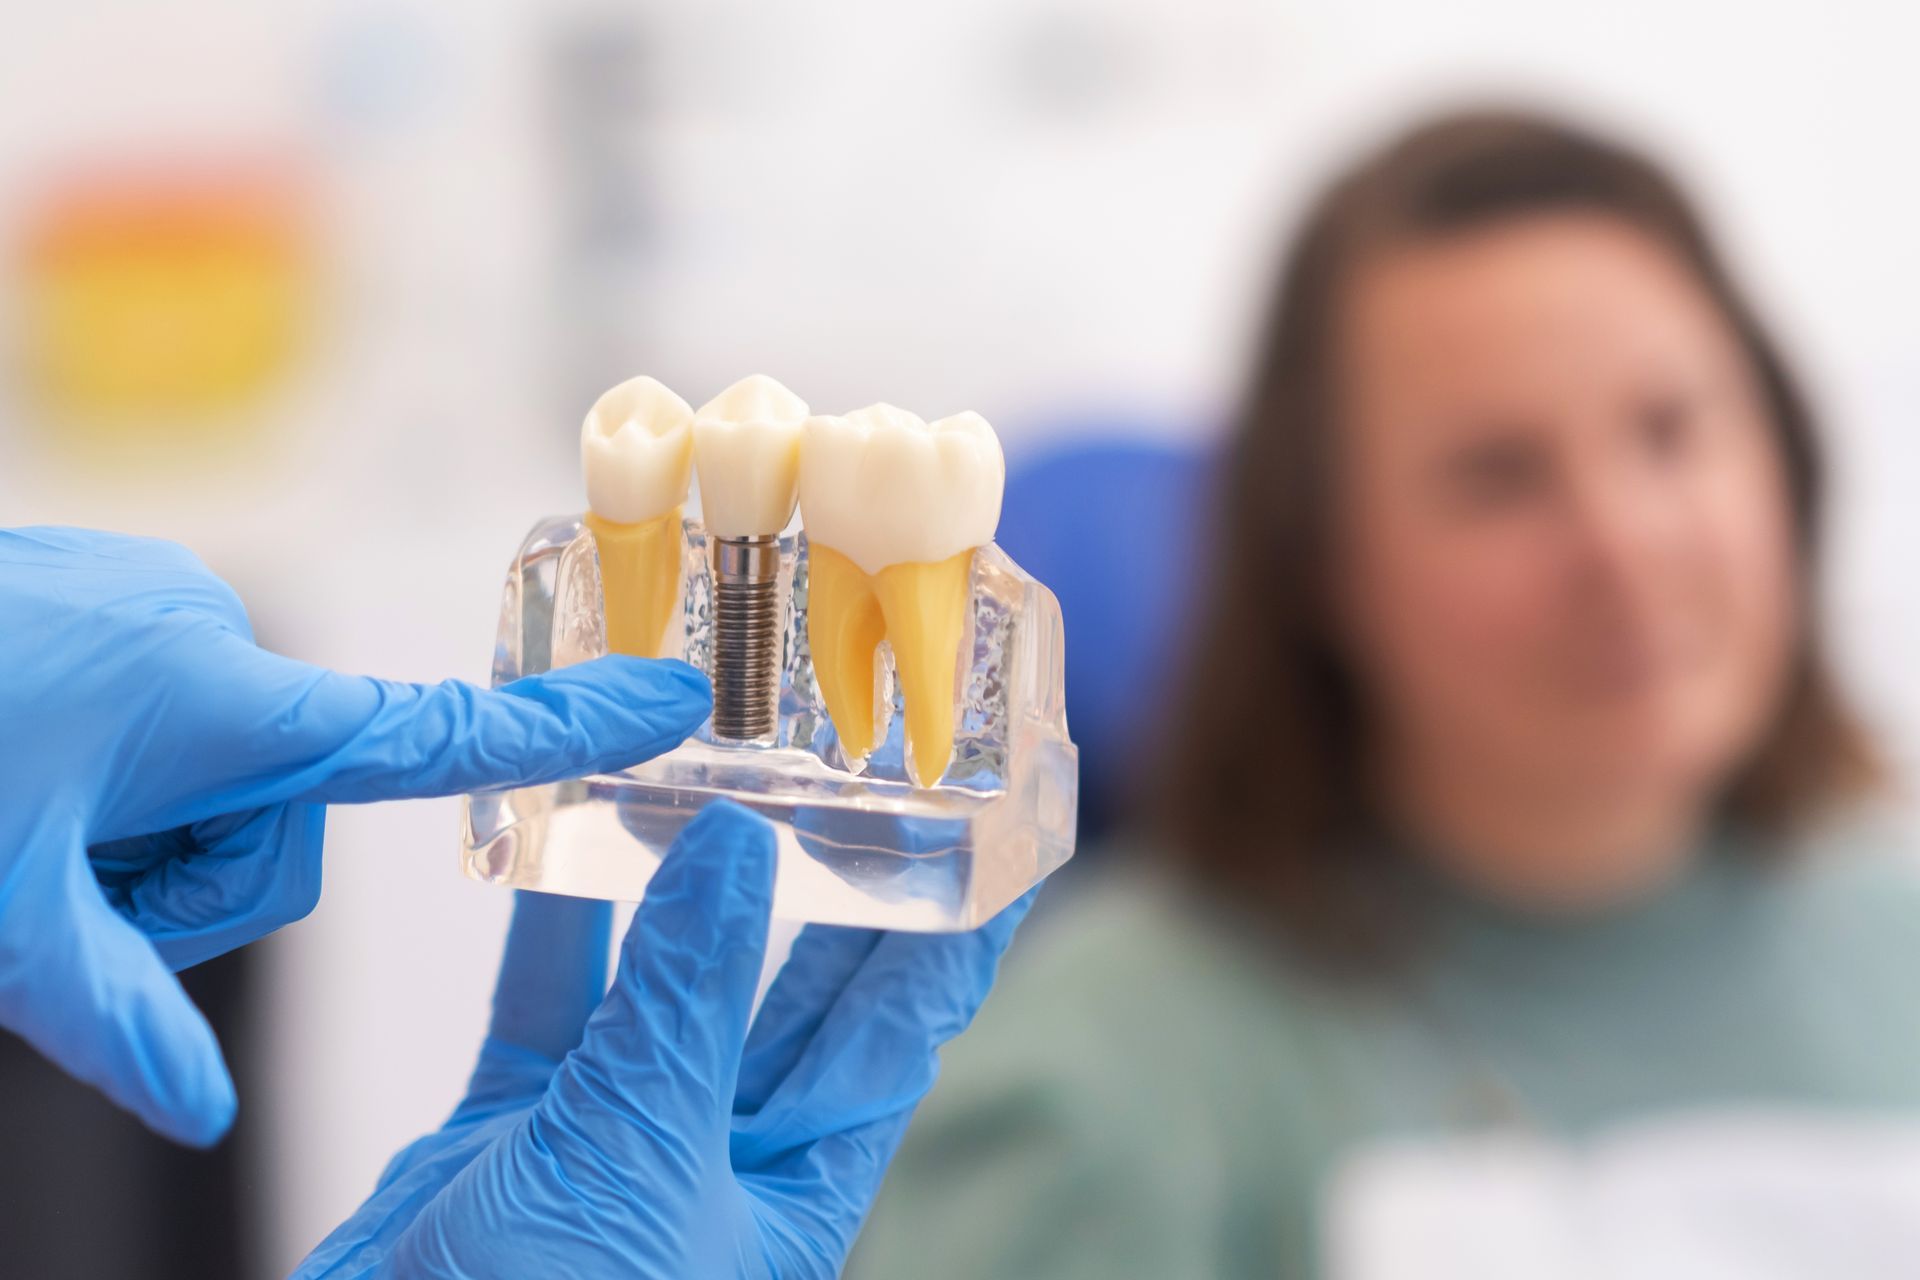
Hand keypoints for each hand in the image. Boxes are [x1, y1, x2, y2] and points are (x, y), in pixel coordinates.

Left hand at [0, 527, 710, 1144]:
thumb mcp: (3, 920)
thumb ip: (115, 1019)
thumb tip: (192, 1114)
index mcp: (228, 700)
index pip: (436, 732)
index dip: (567, 728)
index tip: (669, 699)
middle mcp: (212, 638)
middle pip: (283, 813)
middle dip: (194, 876)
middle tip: (68, 889)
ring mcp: (153, 609)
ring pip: (213, 771)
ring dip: (136, 831)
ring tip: (28, 824)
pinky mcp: (102, 599)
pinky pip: (157, 713)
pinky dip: (104, 773)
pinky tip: (23, 771)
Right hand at [300, 803, 1034, 1278]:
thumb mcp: (638, 1154)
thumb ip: (683, 999)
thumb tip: (737, 845)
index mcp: (795, 1196)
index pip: (901, 1037)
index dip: (955, 942)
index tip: (1002, 848)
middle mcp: (718, 1163)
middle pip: (798, 1000)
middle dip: (833, 890)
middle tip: (868, 778)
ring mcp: (614, 1143)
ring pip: (669, 989)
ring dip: (682, 891)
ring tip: (716, 777)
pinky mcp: (511, 1135)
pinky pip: (547, 1007)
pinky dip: (551, 927)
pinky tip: (561, 836)